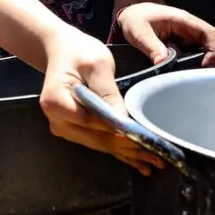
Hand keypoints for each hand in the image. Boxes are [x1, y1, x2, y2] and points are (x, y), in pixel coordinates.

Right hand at [39, 30, 164, 175]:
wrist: (62, 50)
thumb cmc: (78, 52)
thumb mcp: (96, 64)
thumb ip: (108, 92)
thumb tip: (122, 120)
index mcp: (55, 102)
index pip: (90, 122)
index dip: (117, 132)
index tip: (144, 139)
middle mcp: (56, 120)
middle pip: (96, 138)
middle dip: (127, 148)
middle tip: (158, 157)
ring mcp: (64, 127)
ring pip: (99, 144)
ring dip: (127, 153)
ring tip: (155, 162)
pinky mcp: (74, 129)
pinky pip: (98, 141)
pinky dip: (119, 151)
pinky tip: (138, 164)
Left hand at [117, 3, 214, 66]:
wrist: (131, 14)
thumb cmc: (136, 19)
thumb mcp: (140, 33)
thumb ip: (152, 47)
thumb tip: (163, 63)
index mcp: (184, 21)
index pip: (210, 34)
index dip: (213, 50)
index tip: (204, 65)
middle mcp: (190, 29)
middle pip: (214, 45)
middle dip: (210, 60)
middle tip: (193, 72)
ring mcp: (188, 38)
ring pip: (205, 53)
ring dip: (197, 64)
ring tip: (180, 71)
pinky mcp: (183, 46)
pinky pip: (193, 57)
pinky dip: (188, 65)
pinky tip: (176, 69)